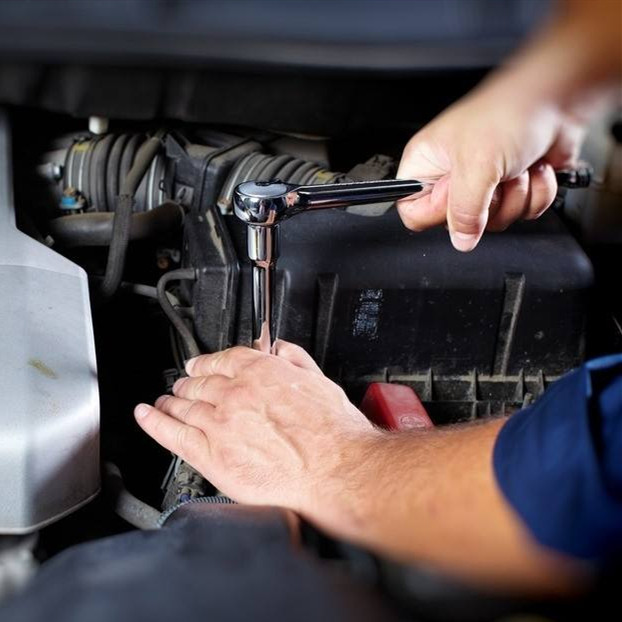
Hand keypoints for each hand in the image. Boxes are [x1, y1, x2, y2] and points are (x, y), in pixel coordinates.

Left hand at [134, 341, 377, 516]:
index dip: (208, 361)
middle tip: (182, 383)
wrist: (334, 471)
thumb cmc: (333, 433)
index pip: (223, 359)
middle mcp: (234, 394)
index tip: (201, 364)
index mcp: (260, 372)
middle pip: (200, 382)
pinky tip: (147, 414)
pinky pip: (172, 434)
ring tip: (164, 400)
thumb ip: (296, 360)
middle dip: (189, 381)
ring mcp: (218, 423)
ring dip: (171, 400)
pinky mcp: (210, 454)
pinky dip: (154, 421)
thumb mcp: (320, 382)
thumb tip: (281, 349)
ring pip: (184, 406)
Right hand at [396, 76, 584, 250]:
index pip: (413, 212)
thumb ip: (464, 211)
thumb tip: (460, 240)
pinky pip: (522, 213)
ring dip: (516, 196)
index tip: (457, 194)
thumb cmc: (509, 113)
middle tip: (493, 177)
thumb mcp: (476, 166)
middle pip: (459, 222)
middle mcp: (452, 176)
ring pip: (495, 221)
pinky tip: (532, 167)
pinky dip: (536, 192)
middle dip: (488, 204)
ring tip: (516, 166)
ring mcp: (483, 184)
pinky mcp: (512, 187)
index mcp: (427, 164)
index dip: (437, 212)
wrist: (557, 98)